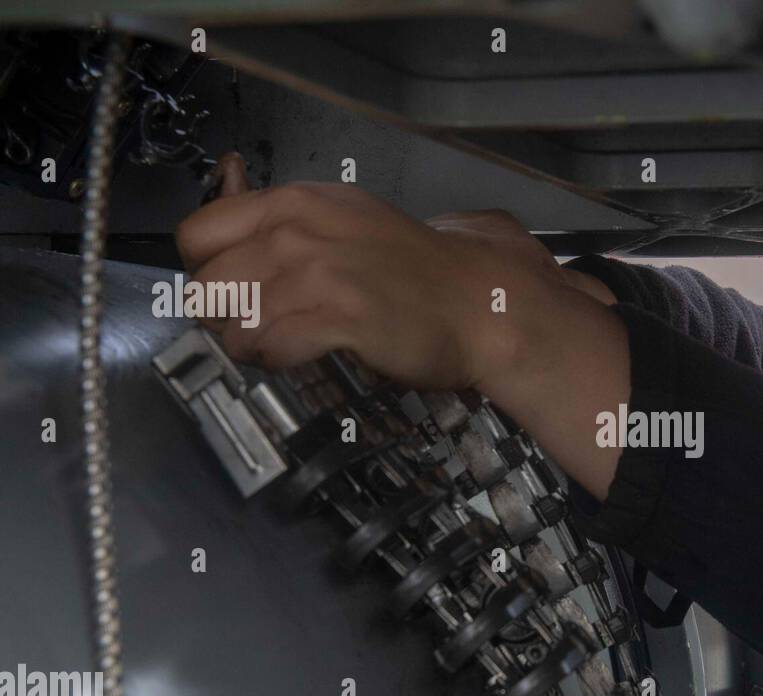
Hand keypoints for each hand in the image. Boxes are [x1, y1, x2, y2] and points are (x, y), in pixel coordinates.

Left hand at [174, 153, 582, 391]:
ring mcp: (320, 275)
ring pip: (234, 323)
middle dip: (222, 317)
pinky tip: (299, 355)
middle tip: (254, 327)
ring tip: (278, 345)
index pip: (197, 233)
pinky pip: (271, 348)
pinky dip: (275, 361)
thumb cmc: (416, 270)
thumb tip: (226, 180)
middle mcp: (300, 232)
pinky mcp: (340, 318)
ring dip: (248, 345)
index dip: (205, 271)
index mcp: (297, 202)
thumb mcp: (343, 216)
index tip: (229, 289)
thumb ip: (281, 212)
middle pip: (207, 286)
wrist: (478, 304)